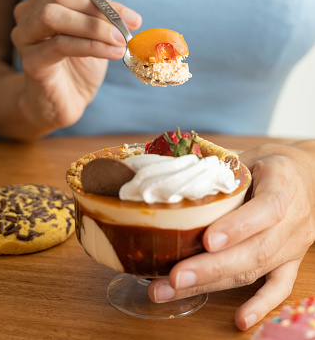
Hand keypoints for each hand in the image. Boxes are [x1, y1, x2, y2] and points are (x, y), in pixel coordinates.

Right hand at [11, 0, 141, 135]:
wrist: (64, 100)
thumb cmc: (81, 63)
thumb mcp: (97, 33)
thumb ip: (105, 18)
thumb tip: (131, 17)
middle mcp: (29, 12)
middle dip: (101, 7)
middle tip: (130, 23)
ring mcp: (26, 37)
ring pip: (53, 14)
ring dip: (94, 25)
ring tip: (121, 40)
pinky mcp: (31, 62)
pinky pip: (60, 45)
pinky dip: (93, 46)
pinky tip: (115, 53)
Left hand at [148, 142, 314, 329]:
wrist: (306, 175)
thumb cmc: (271, 163)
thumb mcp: (250, 155)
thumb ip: (221, 171)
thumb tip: (173, 181)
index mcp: (284, 185)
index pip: (267, 210)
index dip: (238, 227)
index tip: (207, 240)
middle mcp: (294, 219)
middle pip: (256, 249)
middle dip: (212, 267)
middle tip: (175, 277)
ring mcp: (294, 244)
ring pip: (257, 269)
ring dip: (214, 283)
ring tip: (173, 290)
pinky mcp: (292, 261)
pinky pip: (279, 286)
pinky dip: (260, 305)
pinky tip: (240, 320)